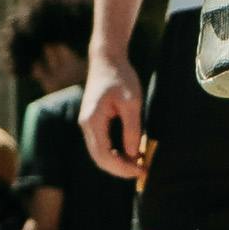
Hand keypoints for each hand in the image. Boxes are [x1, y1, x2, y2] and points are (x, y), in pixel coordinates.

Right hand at [81, 57, 143, 176]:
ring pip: (99, 153)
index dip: (122, 168)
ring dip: (118, 162)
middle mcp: (85, 124)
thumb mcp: (132, 102)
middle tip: (142, 171)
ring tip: (139, 163)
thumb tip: (134, 155)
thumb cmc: (120, 76)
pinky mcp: (92, 121)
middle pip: (99, 158)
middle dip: (120, 169)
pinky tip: (131, 152)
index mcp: (92, 120)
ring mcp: (87, 123)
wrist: (107, 58)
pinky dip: (114, 153)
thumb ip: (132, 130)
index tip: (142, 170)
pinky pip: (101, 144)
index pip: (104, 155)